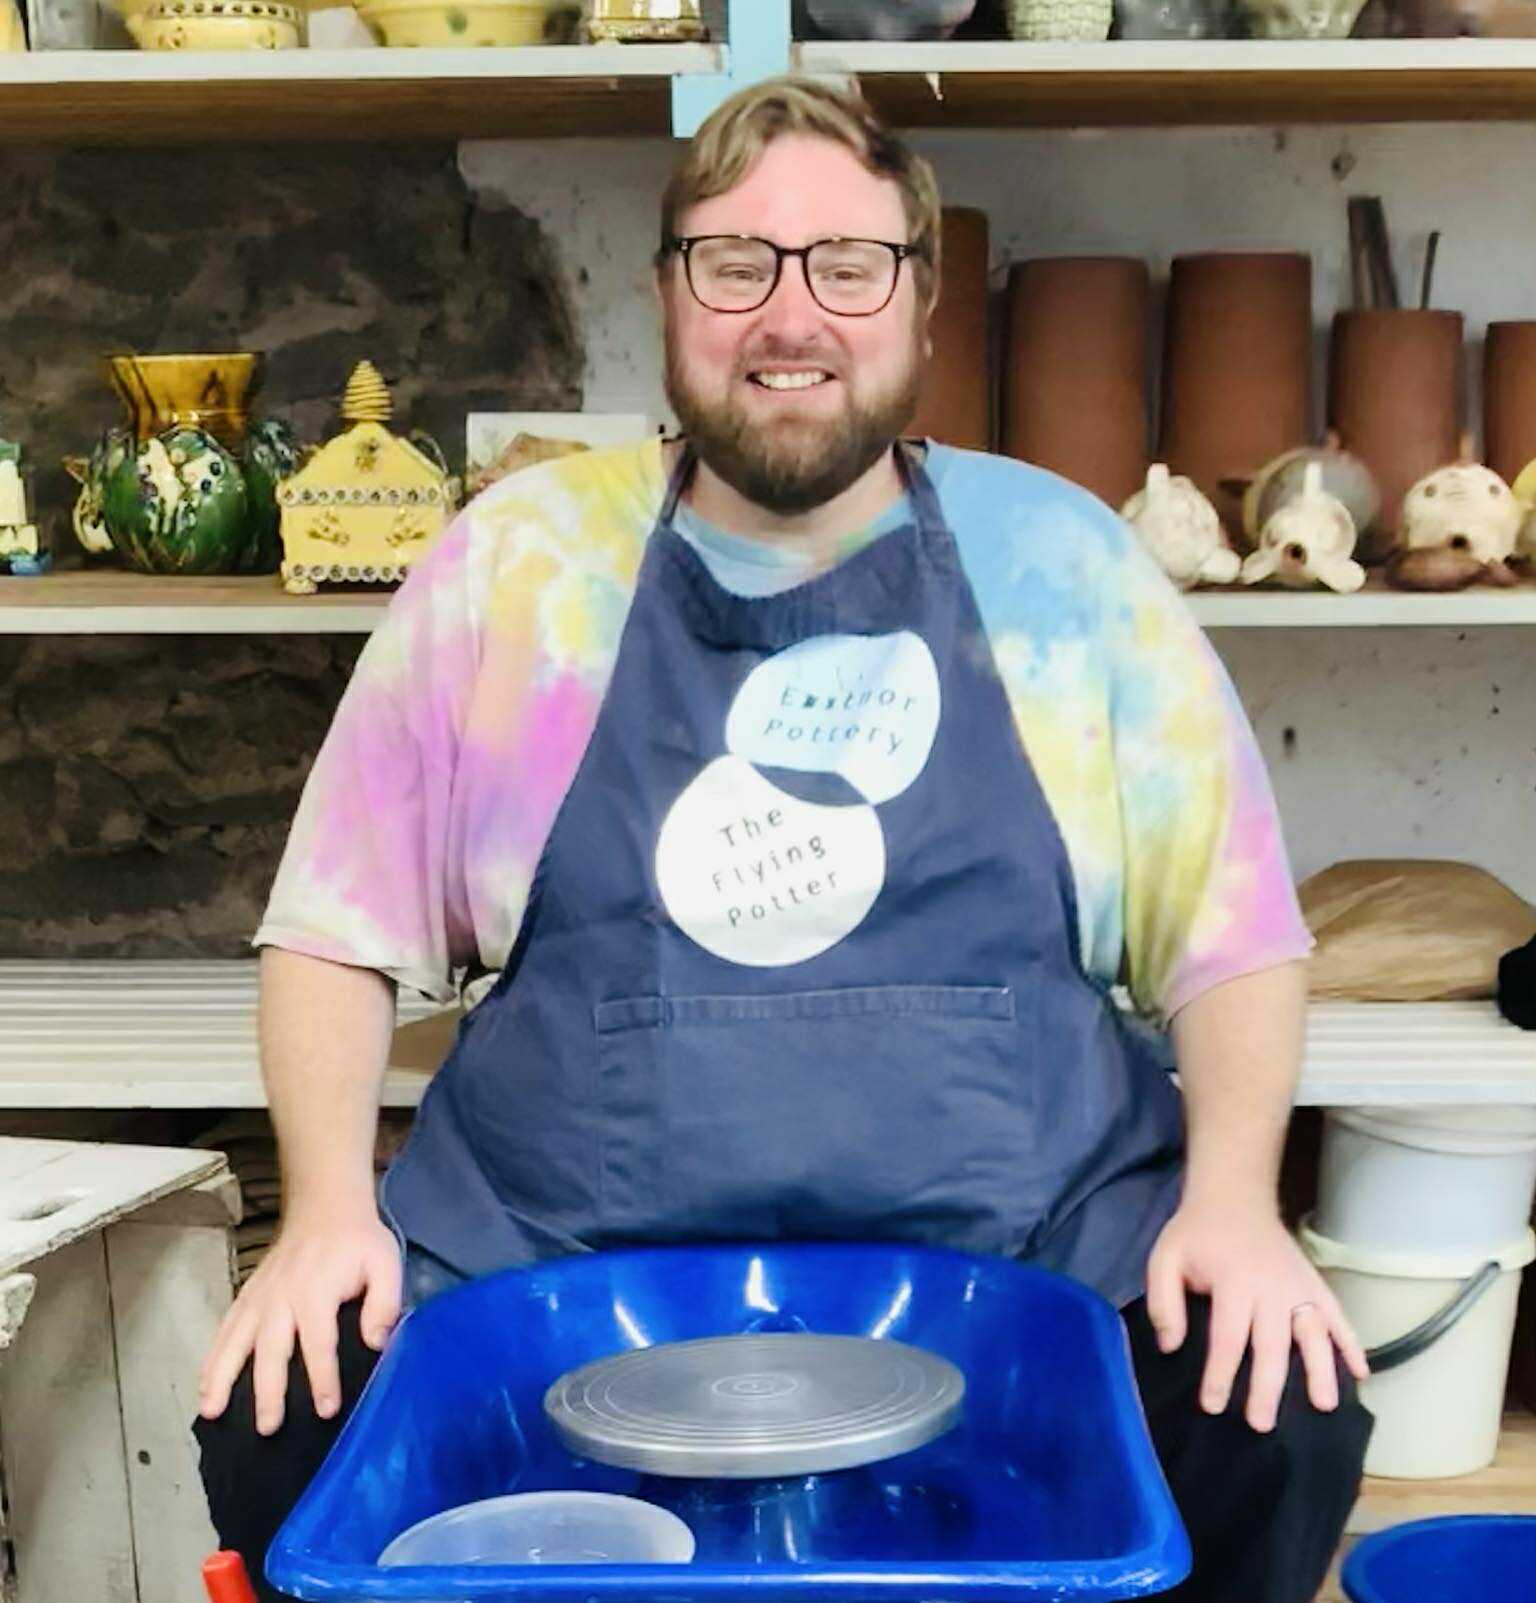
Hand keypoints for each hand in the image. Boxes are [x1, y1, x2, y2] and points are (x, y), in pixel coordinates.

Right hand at [198, 1207, 401, 1434]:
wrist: (325, 1207)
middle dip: (268, 1390)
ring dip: (222, 1377)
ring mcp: (259, 1297)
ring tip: (210, 1412)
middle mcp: (281, 1297)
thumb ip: (384, 1302)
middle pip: (271, 1349)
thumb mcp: (385, 1263)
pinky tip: (203, 1386)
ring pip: (235, 1342)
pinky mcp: (247, 1296)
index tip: (325, 1410)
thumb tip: (377, 1342)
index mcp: (317, 1291)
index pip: (319, 1342)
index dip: (323, 1377)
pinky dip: (211, 1358)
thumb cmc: (357, 1242)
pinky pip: (224, 1330)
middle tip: (268, 1427)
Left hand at [1145, 1203, 1368, 1433]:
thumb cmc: (1196, 1236)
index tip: (1213, 1406)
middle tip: (1263, 1424)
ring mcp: (1298, 1285)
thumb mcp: (1164, 1259)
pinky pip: (1337, 1315)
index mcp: (1233, 1282)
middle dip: (1268, 1386)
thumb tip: (1170, 1347)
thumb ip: (1163, 1302)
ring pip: (1313, 1332)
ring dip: (1320, 1369)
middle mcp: (1271, 1286)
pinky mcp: (1315, 1284)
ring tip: (1324, 1405)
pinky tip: (1361, 1372)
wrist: (1233, 1198)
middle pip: (1272, 1343)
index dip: (1220, 1374)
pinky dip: (1351, 1342)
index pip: (1228, 1336)